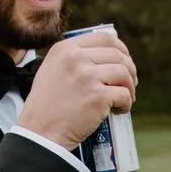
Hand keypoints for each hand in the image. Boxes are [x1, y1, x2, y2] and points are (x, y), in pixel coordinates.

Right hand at [21, 31, 137, 151]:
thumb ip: (73, 59)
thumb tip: (104, 57)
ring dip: (130, 87)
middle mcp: (75, 58)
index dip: (120, 49)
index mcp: (64, 49)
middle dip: (129, 69)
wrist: (40, 133)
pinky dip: (127, 103)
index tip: (124, 61)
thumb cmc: (46, 108)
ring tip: (126, 98)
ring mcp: (87, 77)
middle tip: (129, 83)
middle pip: (117, 54)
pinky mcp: (97, 96)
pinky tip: (120, 110)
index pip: (104, 38)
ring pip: (124, 73)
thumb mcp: (51, 70)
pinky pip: (124, 95)